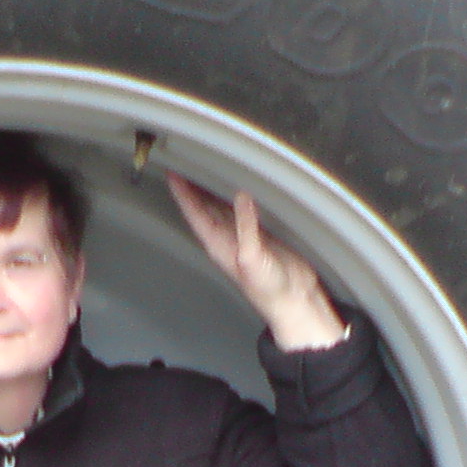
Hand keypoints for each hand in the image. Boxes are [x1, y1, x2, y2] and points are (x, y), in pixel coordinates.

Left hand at [166, 172, 348, 352]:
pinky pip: (245, 210)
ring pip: (223, 207)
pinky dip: (240, 197)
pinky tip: (240, 187)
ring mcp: (244, 237)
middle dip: (194, 187)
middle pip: (205, 207)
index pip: (194, 214)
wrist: (292, 302)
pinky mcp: (262, 235)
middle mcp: (227, 239)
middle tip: (185, 164)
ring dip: (214, 190)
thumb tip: (241, 198)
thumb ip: (246, 227)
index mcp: (218, 245)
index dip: (183, 194)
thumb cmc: (268, 291)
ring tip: (206, 170)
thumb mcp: (252, 258)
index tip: (174, 174)